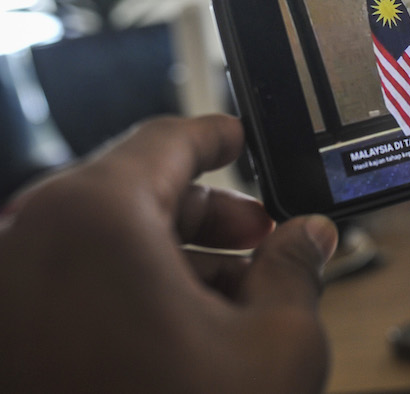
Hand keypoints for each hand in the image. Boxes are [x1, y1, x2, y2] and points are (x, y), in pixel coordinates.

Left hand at [0, 115, 337, 392]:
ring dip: (175, 259)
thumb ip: (298, 268)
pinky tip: (186, 335)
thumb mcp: (273, 344)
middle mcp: (29, 243)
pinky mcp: (10, 337)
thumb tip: (309, 237)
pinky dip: (130, 294)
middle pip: (134, 193)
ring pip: (104, 245)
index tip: (241, 137)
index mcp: (93, 217)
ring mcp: (9, 295)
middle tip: (263, 237)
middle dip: (210, 215)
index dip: (219, 135)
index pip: (167, 139)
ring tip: (238, 299)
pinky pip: (73, 289)